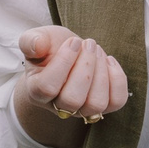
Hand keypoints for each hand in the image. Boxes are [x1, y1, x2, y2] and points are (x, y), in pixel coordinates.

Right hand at [13, 26, 129, 143]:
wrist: (67, 54)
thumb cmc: (50, 48)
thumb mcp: (38, 38)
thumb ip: (31, 40)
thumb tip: (37, 45)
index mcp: (36, 91)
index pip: (47, 87)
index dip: (63, 62)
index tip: (73, 41)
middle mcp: (59, 106)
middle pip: (73, 100)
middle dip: (85, 67)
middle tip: (89, 44)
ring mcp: (82, 110)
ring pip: (96, 104)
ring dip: (101, 73)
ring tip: (97, 51)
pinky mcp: (105, 106)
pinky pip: (116, 101)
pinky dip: (117, 79)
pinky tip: (108, 60)